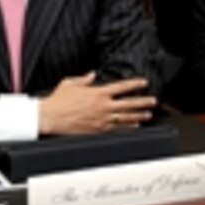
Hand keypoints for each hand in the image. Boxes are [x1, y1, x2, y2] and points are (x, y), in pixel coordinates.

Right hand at [38, 72, 156, 134]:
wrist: (50, 117)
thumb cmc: (58, 100)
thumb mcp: (70, 83)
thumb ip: (84, 79)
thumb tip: (92, 75)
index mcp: (98, 93)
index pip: (122, 87)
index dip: (135, 84)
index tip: (144, 83)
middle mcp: (103, 106)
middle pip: (129, 103)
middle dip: (143, 102)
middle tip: (153, 101)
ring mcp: (102, 119)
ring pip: (126, 117)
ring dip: (139, 116)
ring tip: (148, 115)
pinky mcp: (98, 130)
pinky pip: (117, 129)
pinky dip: (127, 127)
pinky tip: (135, 126)